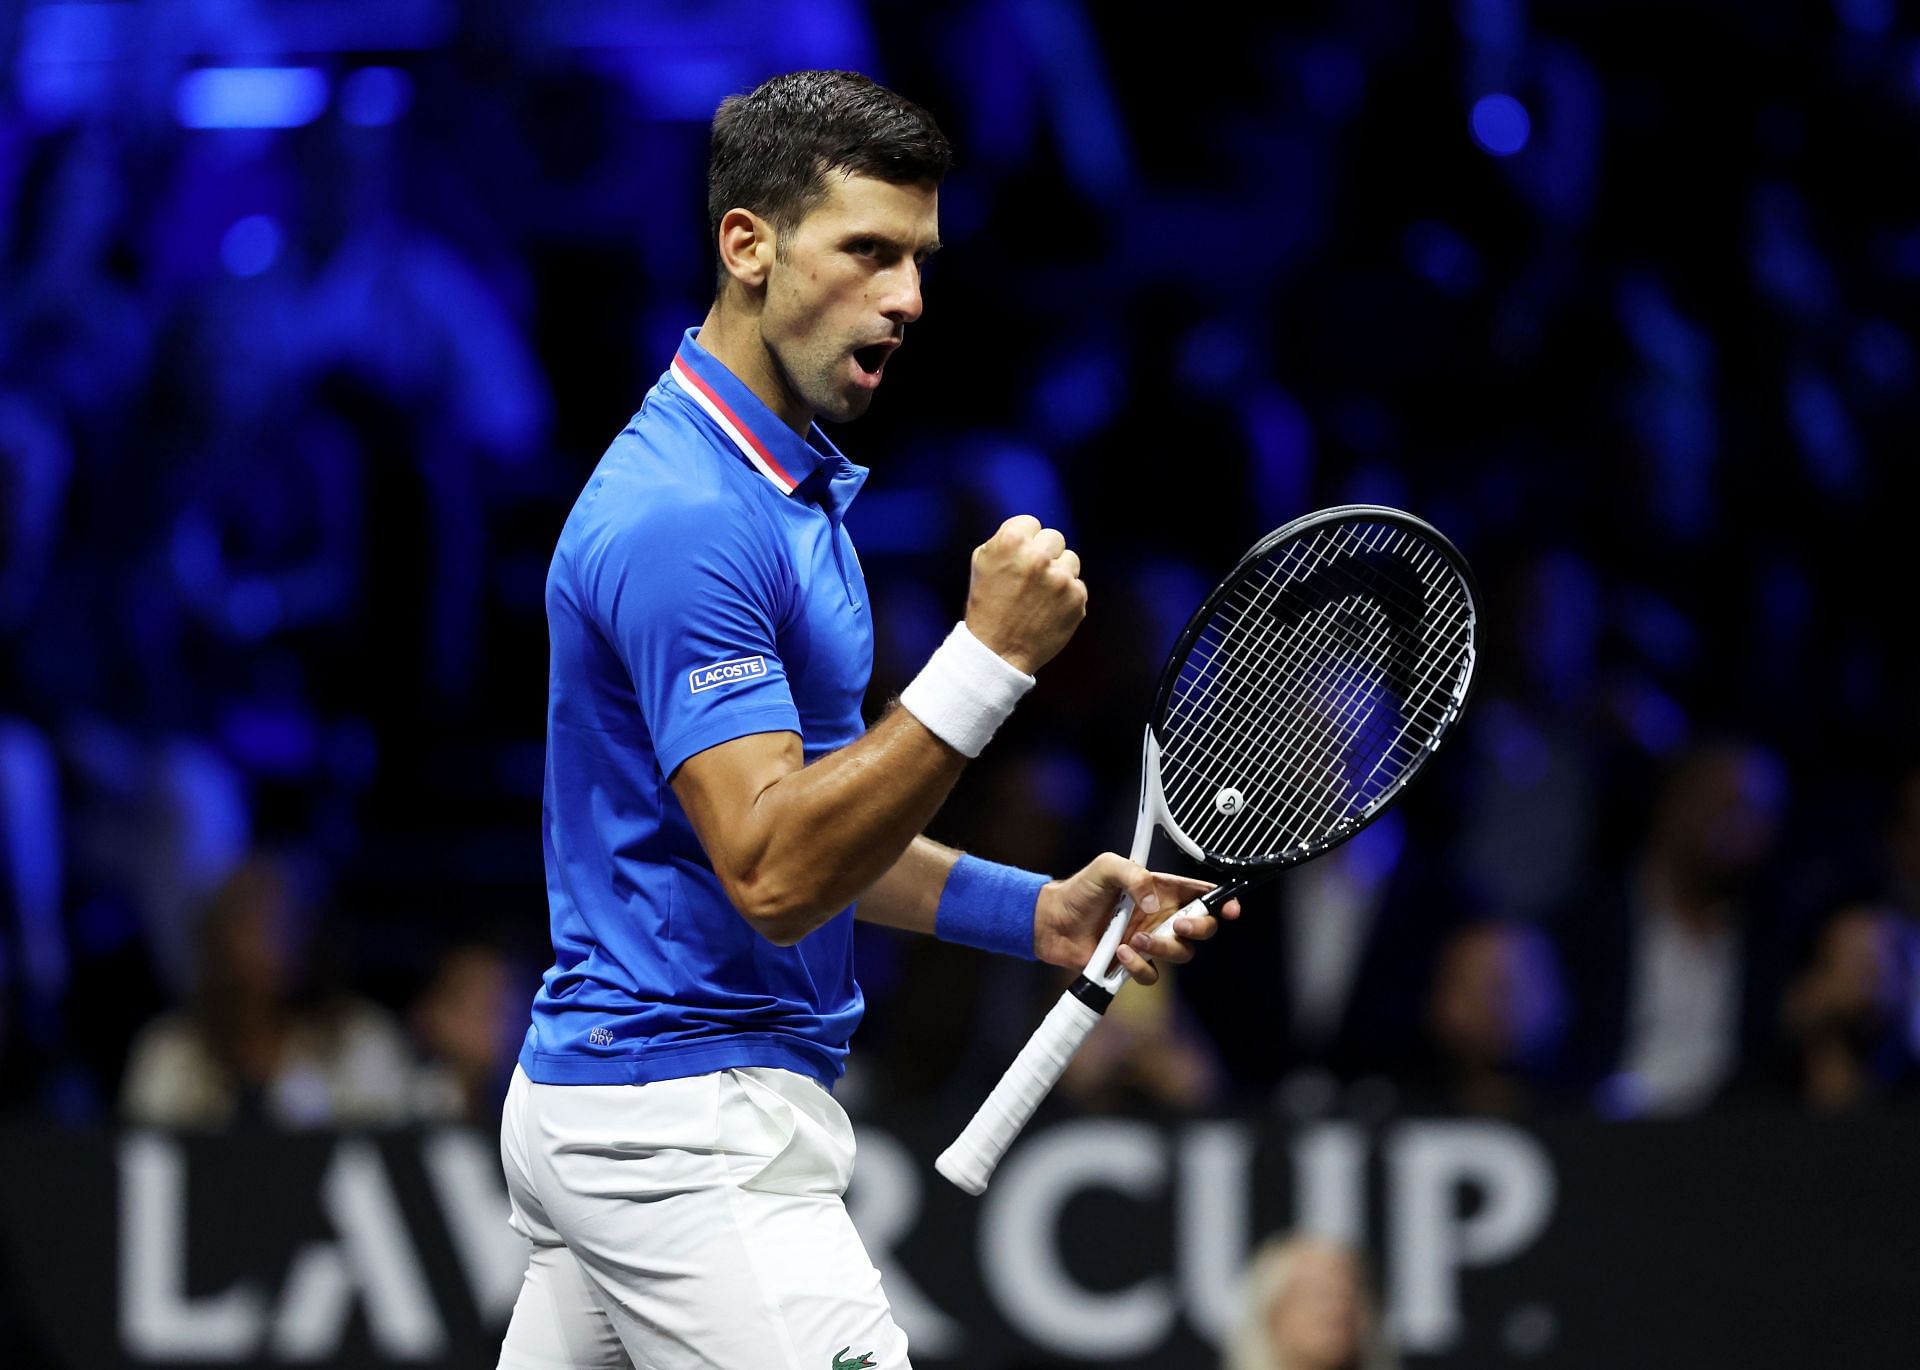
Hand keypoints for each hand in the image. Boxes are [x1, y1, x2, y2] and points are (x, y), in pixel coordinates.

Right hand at [965, 515, 1086, 672]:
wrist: (997, 651)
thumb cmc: (987, 604)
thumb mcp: (983, 562)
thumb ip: (1006, 539)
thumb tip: (1033, 530)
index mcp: (1012, 542)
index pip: (1031, 523)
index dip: (1024, 541)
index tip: (1017, 560)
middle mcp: (1039, 556)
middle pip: (1054, 538)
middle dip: (1044, 554)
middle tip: (1030, 578)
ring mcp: (1061, 578)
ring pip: (1071, 560)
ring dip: (1059, 573)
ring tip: (1039, 595)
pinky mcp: (1078, 598)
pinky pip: (1078, 585)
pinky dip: (1066, 597)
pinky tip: (1048, 610)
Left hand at [1033, 853, 1240, 985]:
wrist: (1052, 922)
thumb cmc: (1080, 890)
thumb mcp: (1106, 867)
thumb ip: (1134, 876)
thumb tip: (1156, 905)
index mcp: (1161, 891)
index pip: (1201, 895)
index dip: (1222, 901)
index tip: (1230, 908)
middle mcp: (1161, 918)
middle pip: (1203, 928)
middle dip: (1200, 929)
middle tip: (1179, 927)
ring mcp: (1150, 942)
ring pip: (1182, 954)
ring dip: (1163, 949)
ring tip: (1134, 940)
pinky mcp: (1134, 964)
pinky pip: (1152, 974)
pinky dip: (1139, 966)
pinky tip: (1118, 953)